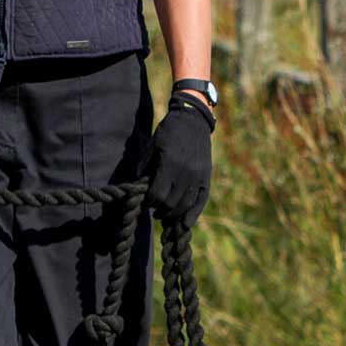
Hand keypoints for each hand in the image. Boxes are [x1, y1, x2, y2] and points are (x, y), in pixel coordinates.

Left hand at [145, 99, 212, 225]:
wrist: (192, 121)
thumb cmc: (167, 133)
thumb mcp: (152, 147)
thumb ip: (145, 169)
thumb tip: (138, 190)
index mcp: (170, 163)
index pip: (157, 194)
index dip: (149, 202)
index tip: (144, 201)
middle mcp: (187, 172)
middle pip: (171, 203)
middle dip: (159, 209)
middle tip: (153, 209)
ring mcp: (199, 176)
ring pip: (185, 205)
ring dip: (173, 214)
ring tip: (164, 216)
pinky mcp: (207, 178)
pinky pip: (201, 202)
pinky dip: (193, 215)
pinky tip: (184, 224)